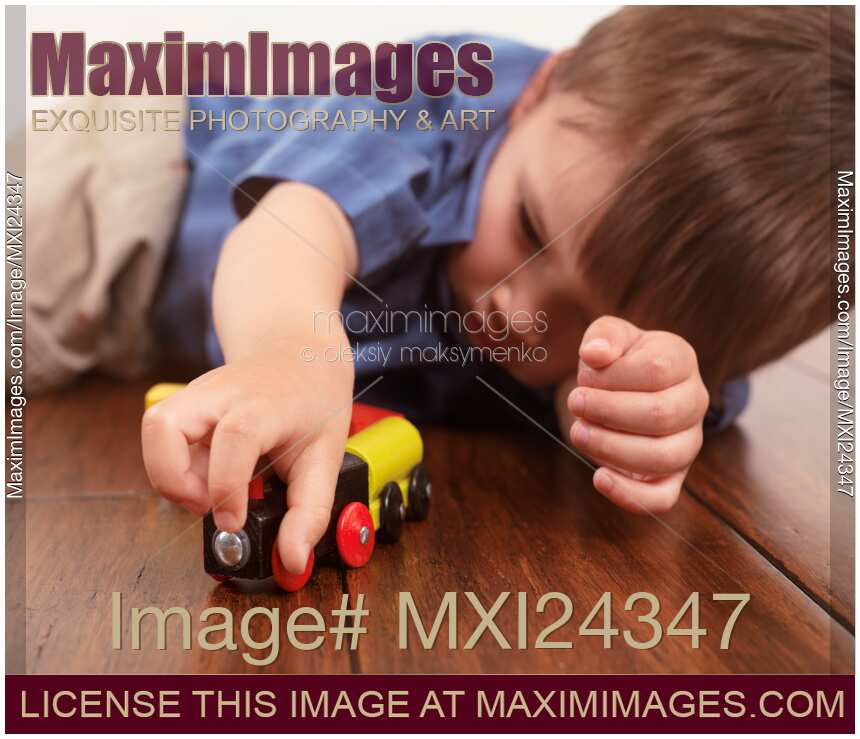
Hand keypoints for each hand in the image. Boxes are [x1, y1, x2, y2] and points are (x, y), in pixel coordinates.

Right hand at [141, 338, 353, 573]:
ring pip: (153, 428)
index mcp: (264, 404)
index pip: (234, 437)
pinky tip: (205, 471)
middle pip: (166, 426)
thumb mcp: (326, 456)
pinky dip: (172, 463)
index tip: (234, 520)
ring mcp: (198, 393)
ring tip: (205, 489)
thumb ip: (310, 510)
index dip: (226, 485)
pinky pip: (160, 435)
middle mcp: (222, 393)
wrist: (299, 353)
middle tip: (211, 504)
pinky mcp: (185, 403)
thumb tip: (293, 560)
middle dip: (177, 480)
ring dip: (168, 472)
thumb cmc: (314, 403)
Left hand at [564, 316, 708, 513]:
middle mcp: (693, 403)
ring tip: (579, 433)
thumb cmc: (615, 359)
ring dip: (612, 448)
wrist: (616, 387)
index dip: (614, 376)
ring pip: (663, 457)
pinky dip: (630, 494)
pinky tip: (599, 478)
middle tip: (575, 404)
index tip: (583, 378)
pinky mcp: (672, 476)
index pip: (657, 370)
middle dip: (609, 412)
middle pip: (662, 415)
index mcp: (682, 361)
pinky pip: (663, 498)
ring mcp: (688, 442)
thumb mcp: (607, 335)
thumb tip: (595, 353)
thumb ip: (603, 336)